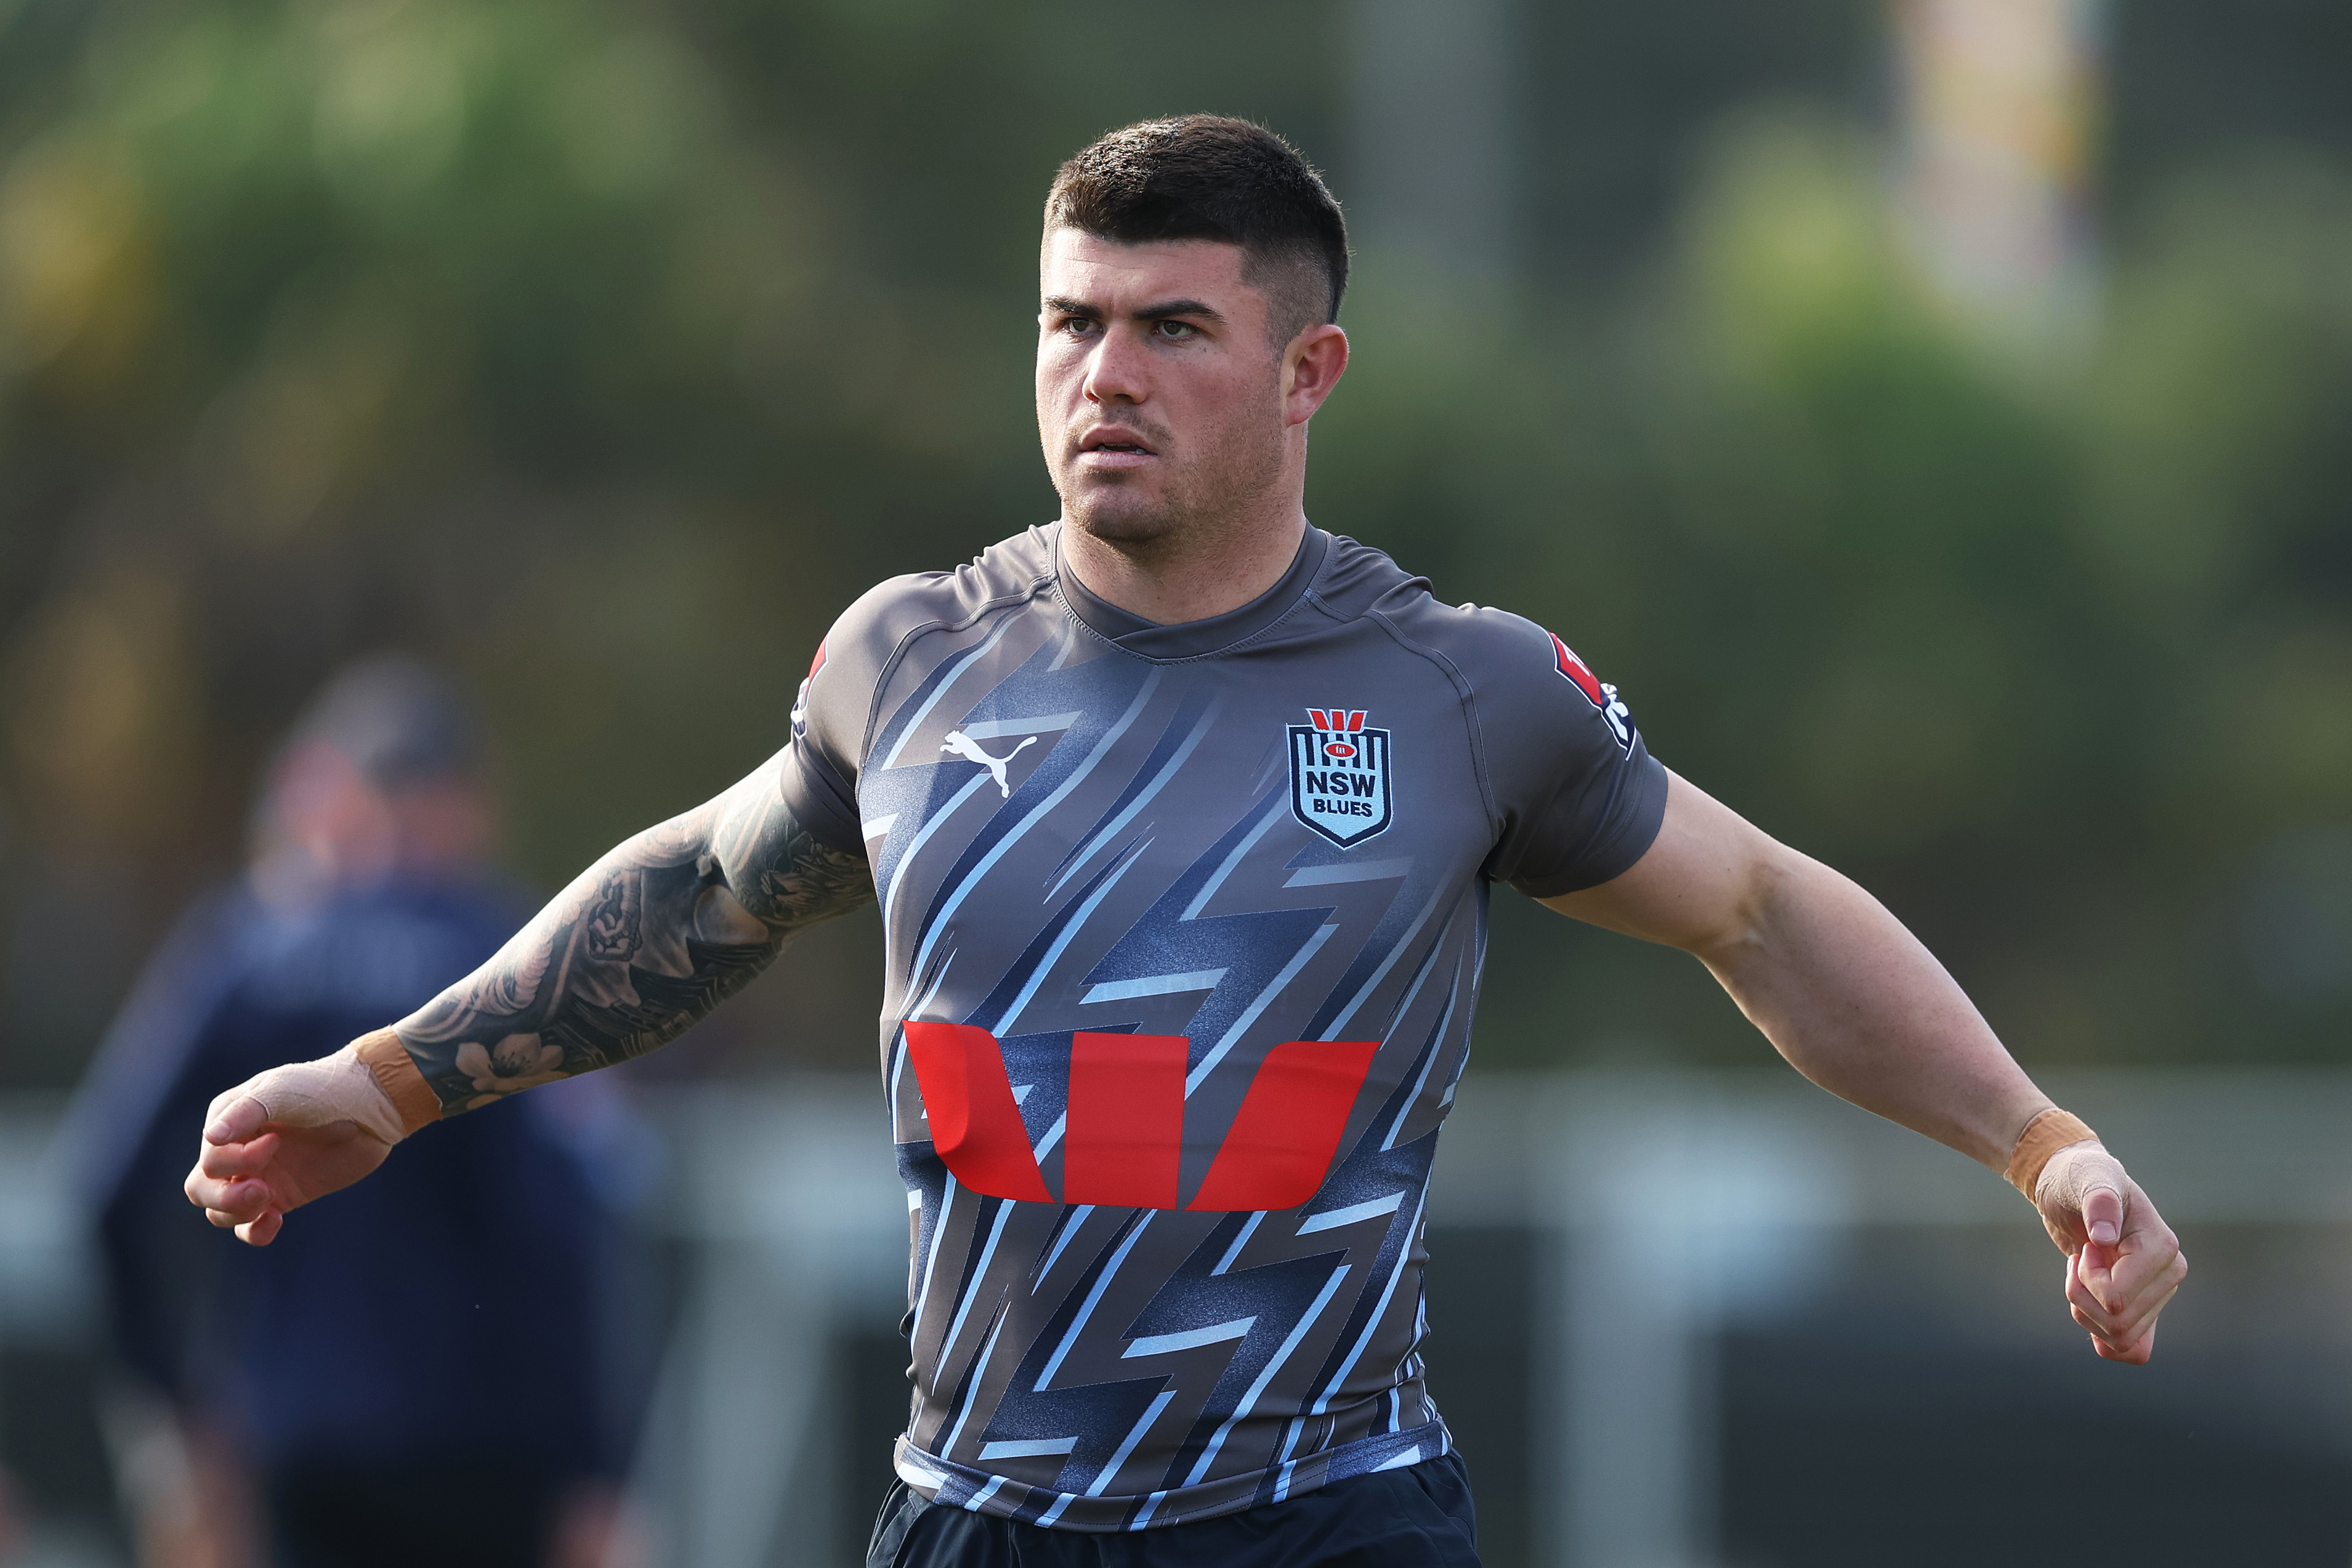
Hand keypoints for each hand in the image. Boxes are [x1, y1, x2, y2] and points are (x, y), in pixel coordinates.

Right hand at [183, 1049, 404, 1244]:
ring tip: (272, 1200)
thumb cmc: (325, 1087)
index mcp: (229, 1121)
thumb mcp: (284, 1090)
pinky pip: (251, 1226)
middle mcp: (237, 1150)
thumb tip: (210, 1136)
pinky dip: (255, 1232)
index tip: (276, 1141)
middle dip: (225, 1198)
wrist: (373, 1105)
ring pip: (221, 1212)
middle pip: (201, 1190)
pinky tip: (275, 1221)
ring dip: (239, 1214)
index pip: (209, 1159)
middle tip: (264, 1190)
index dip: (237, 1160)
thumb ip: (247, 1112)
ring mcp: (259, 1175)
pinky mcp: (283, 1195)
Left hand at [2034, 1142, 2185, 1363]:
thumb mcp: (2087, 1179)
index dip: (2087, 1279)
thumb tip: (2104, 1236)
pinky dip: (2103, 1338)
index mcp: (2162, 1248)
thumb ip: (2098, 1201)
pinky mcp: (2143, 1308)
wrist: (2074, 1190)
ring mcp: (2158, 1295)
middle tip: (2079, 1260)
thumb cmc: (2081, 1179)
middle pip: (2118, 1324)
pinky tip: (2091, 1307)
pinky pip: (2134, 1350)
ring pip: (2121, 1339)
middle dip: (2081, 1296)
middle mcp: (2169, 1276)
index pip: (2117, 1298)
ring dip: (2086, 1313)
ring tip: (2081, 1275)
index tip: (2086, 1247)